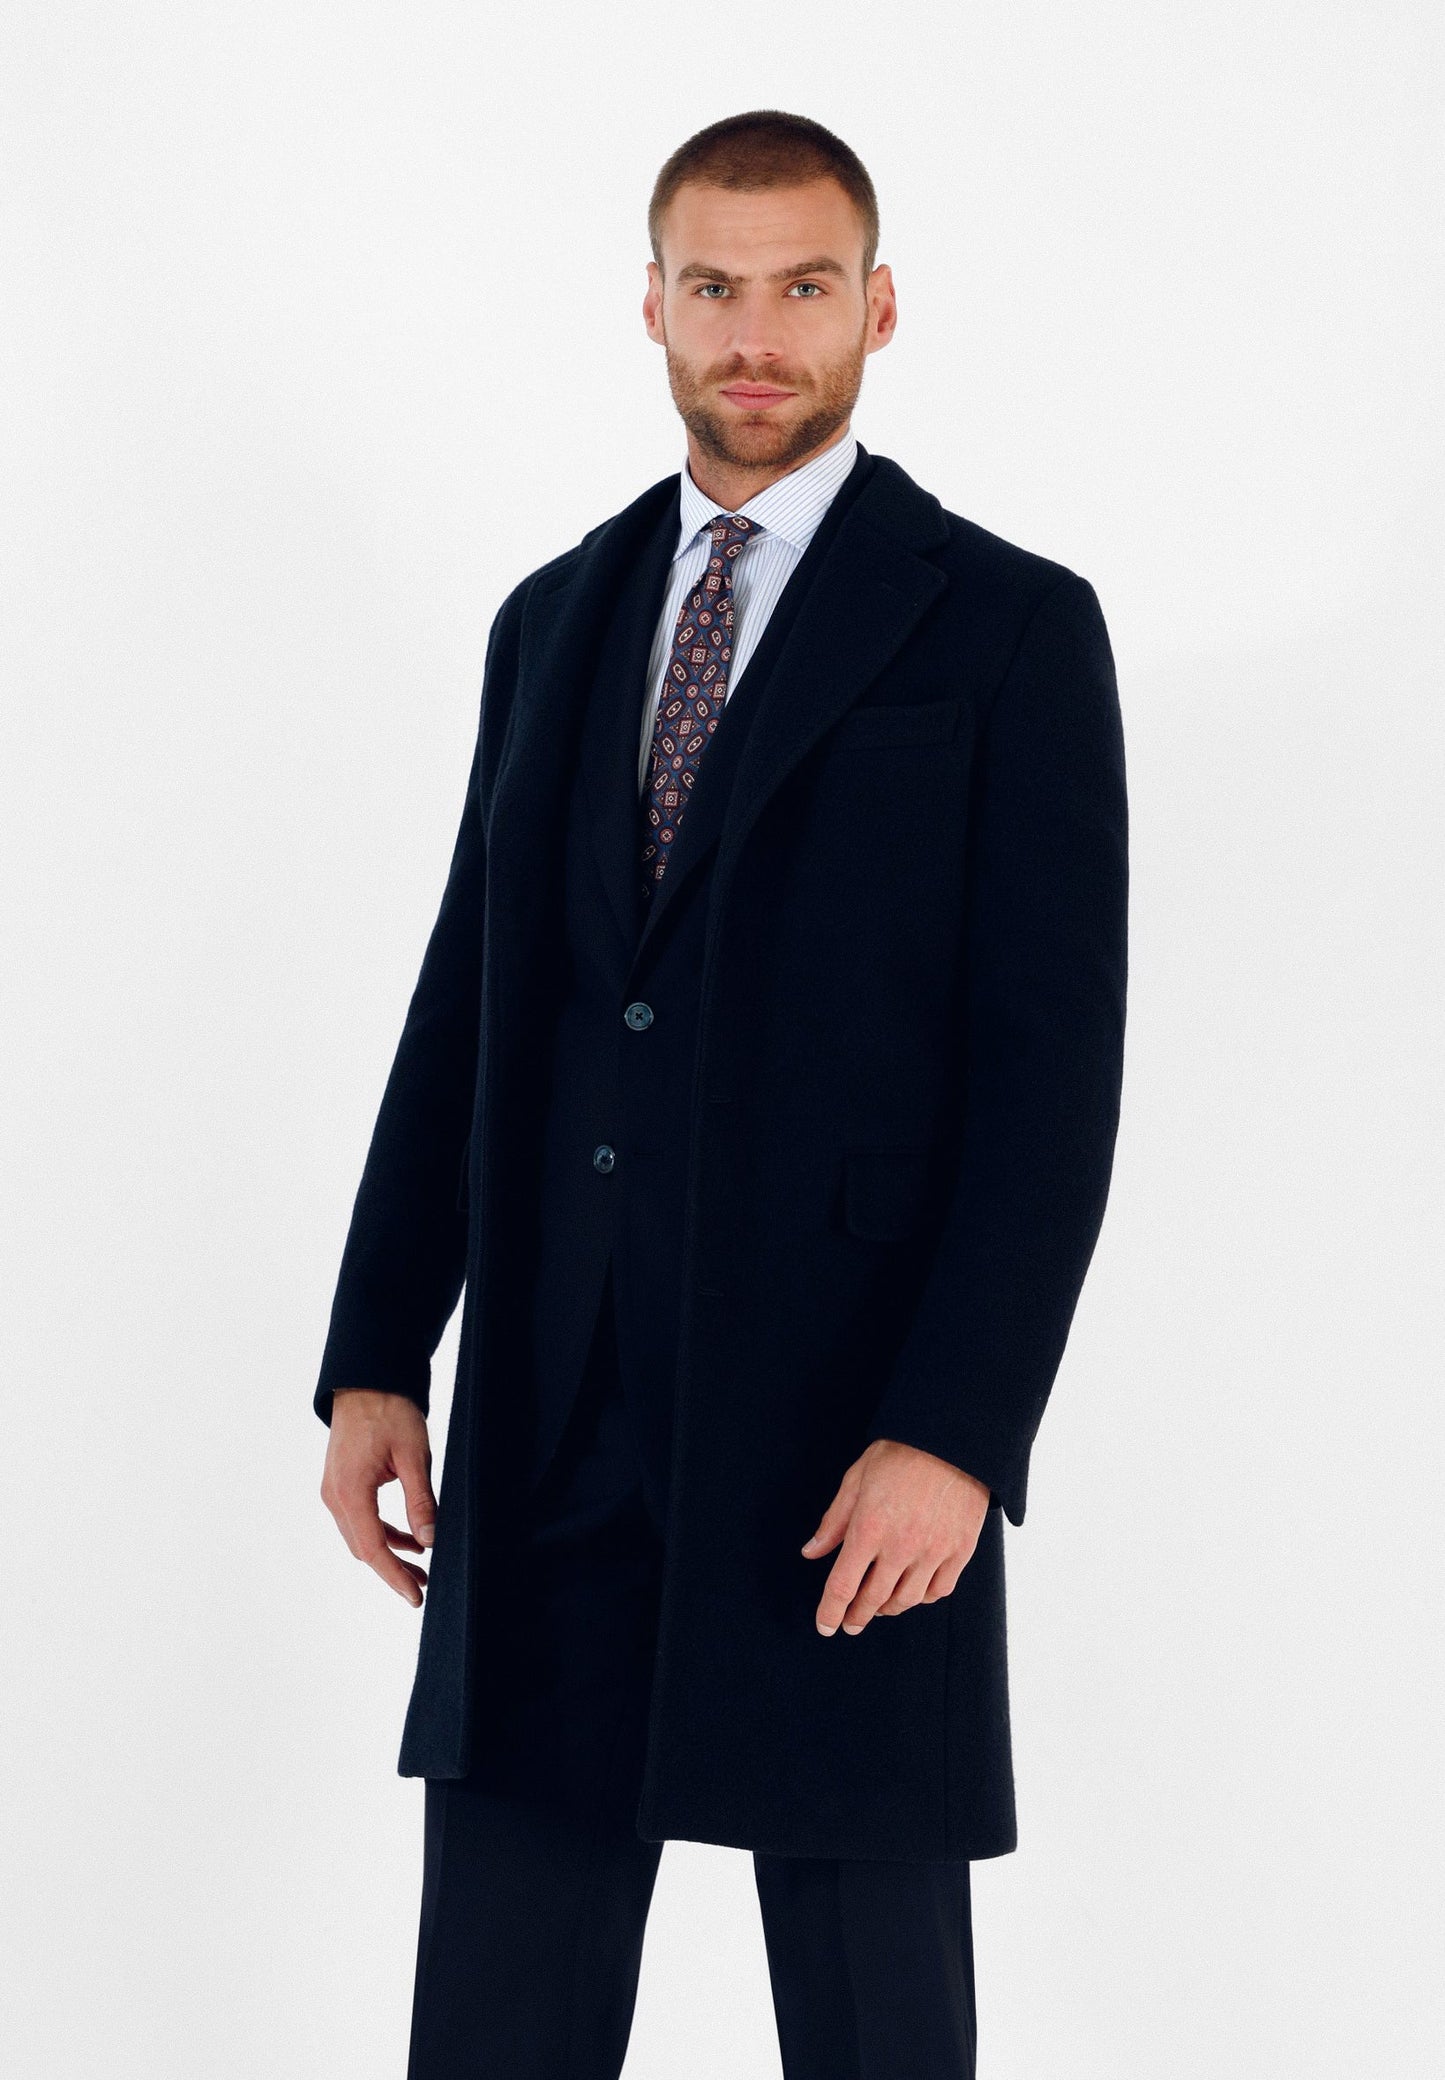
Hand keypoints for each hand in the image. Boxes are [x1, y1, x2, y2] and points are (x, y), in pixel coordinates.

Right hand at [320, 1390, 436, 1606]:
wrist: (366, 1380)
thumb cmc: (389, 1411)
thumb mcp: (414, 1455)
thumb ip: (420, 1500)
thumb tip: (430, 1540)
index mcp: (350, 1491)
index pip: (373, 1548)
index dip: (394, 1576)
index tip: (415, 1596)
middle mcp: (335, 1496)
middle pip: (363, 1548)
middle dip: (393, 1570)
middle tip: (425, 1586)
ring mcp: (334, 1490)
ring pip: (360, 1536)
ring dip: (389, 1553)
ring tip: (422, 1568)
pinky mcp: (341, 1484)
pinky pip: (360, 1519)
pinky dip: (383, 1532)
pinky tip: (409, 1539)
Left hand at [801, 1438, 989, 1636]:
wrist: (952, 1439)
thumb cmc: (900, 1454)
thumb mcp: (856, 1480)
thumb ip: (834, 1521)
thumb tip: (812, 1552)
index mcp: (869, 1529)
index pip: (842, 1586)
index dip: (829, 1611)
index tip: (825, 1625)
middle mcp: (901, 1547)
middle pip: (873, 1599)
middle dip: (856, 1616)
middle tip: (850, 1622)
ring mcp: (934, 1552)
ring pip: (907, 1600)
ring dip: (888, 1609)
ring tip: (879, 1607)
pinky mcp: (960, 1551)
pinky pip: (939, 1590)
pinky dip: (923, 1598)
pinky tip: (913, 1592)